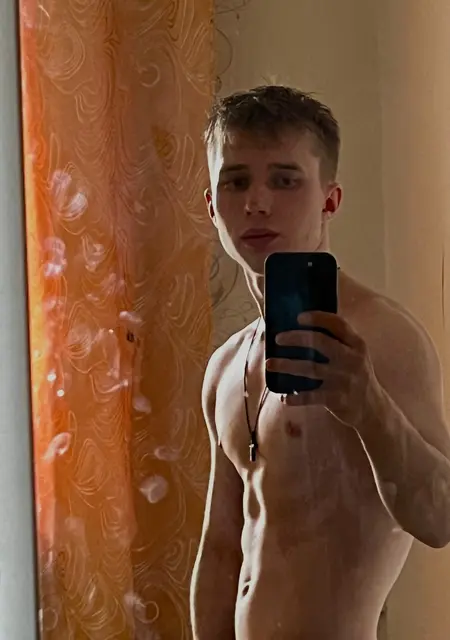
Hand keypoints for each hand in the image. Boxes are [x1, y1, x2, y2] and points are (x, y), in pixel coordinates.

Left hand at [266, 311, 379, 427]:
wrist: (373, 409)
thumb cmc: (357, 376)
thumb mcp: (356, 355)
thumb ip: (339, 341)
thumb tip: (306, 327)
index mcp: (357, 344)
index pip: (337, 324)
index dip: (317, 318)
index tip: (298, 317)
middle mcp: (352, 359)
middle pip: (320, 342)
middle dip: (296, 338)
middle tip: (278, 339)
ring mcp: (345, 380)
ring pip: (310, 368)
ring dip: (286, 366)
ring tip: (270, 364)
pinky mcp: (338, 399)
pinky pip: (312, 396)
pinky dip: (296, 397)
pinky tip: (283, 397)